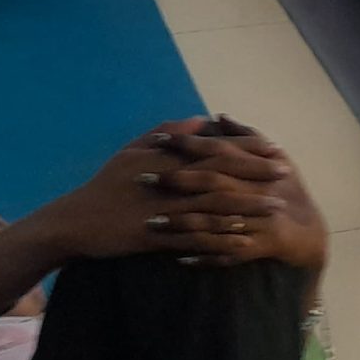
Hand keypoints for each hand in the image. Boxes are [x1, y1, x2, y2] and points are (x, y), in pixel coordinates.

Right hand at [24, 119, 324, 268]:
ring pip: (212, 205)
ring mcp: (160, 207)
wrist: (73, 222)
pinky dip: (219, 238)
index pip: (214, 148)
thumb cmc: (106, 186)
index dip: (247, 149)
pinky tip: (243, 240)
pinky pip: (193, 237)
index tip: (275, 150)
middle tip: (286, 174)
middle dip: (255, 173)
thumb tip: (202, 118)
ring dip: (247, 206)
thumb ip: (170, 133)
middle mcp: (165, 178)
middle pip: (219, 173)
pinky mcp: (154, 235)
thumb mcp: (134, 150)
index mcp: (163, 157)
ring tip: (276, 208)